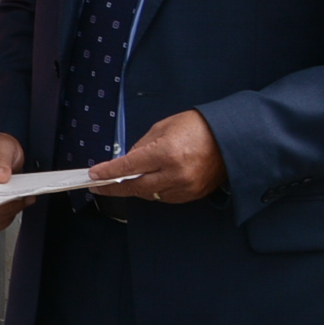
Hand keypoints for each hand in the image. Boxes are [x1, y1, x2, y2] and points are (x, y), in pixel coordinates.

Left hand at [90, 109, 226, 205]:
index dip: (108, 173)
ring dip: (136, 188)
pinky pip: (166, 198)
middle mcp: (176, 173)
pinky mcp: (194, 194)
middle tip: (100, 186)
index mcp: (166, 153)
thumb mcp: (162, 128)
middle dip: (115, 187)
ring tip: (126, 180)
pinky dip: (155, 191)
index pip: (128, 167)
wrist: (230, 136)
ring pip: (150, 195)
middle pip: (136, 187)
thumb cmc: (197, 126)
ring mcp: (186, 186)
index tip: (94, 176)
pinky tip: (150, 182)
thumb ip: (141, 146)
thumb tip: (125, 162)